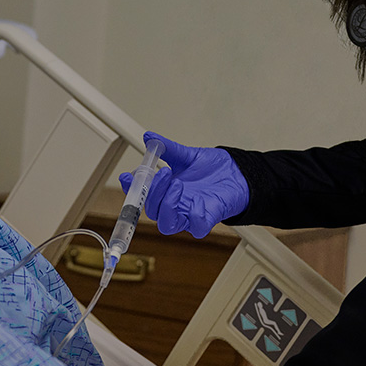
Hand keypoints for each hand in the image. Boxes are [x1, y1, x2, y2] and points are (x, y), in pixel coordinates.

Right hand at [119, 131, 249, 237]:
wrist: (238, 173)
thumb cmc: (213, 169)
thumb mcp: (187, 155)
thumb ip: (168, 149)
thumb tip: (149, 137)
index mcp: (166, 192)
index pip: (142, 196)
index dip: (131, 188)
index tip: (127, 176)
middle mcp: (175, 206)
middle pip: (151, 211)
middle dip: (152, 193)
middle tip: (162, 173)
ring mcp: (189, 215)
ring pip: (167, 224)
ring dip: (167, 205)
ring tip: (177, 184)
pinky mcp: (207, 219)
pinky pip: (196, 228)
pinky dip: (194, 217)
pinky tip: (197, 202)